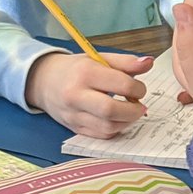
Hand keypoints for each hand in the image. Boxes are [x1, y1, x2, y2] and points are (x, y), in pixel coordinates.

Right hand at [25, 51, 150, 136]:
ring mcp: (73, 115)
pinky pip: (101, 135)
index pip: (121, 85)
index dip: (138, 88)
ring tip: (129, 111)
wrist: (44, 81)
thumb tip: (149, 62)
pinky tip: (117, 119)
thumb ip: (126, 62)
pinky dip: (115, 128)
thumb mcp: (99, 58)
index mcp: (85, 73)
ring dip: (126, 121)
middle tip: (139, 105)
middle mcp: (76, 96)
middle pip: (111, 111)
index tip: (140, 88)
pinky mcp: (74, 128)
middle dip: (134, 110)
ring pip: (107, 127)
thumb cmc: (76, 69)